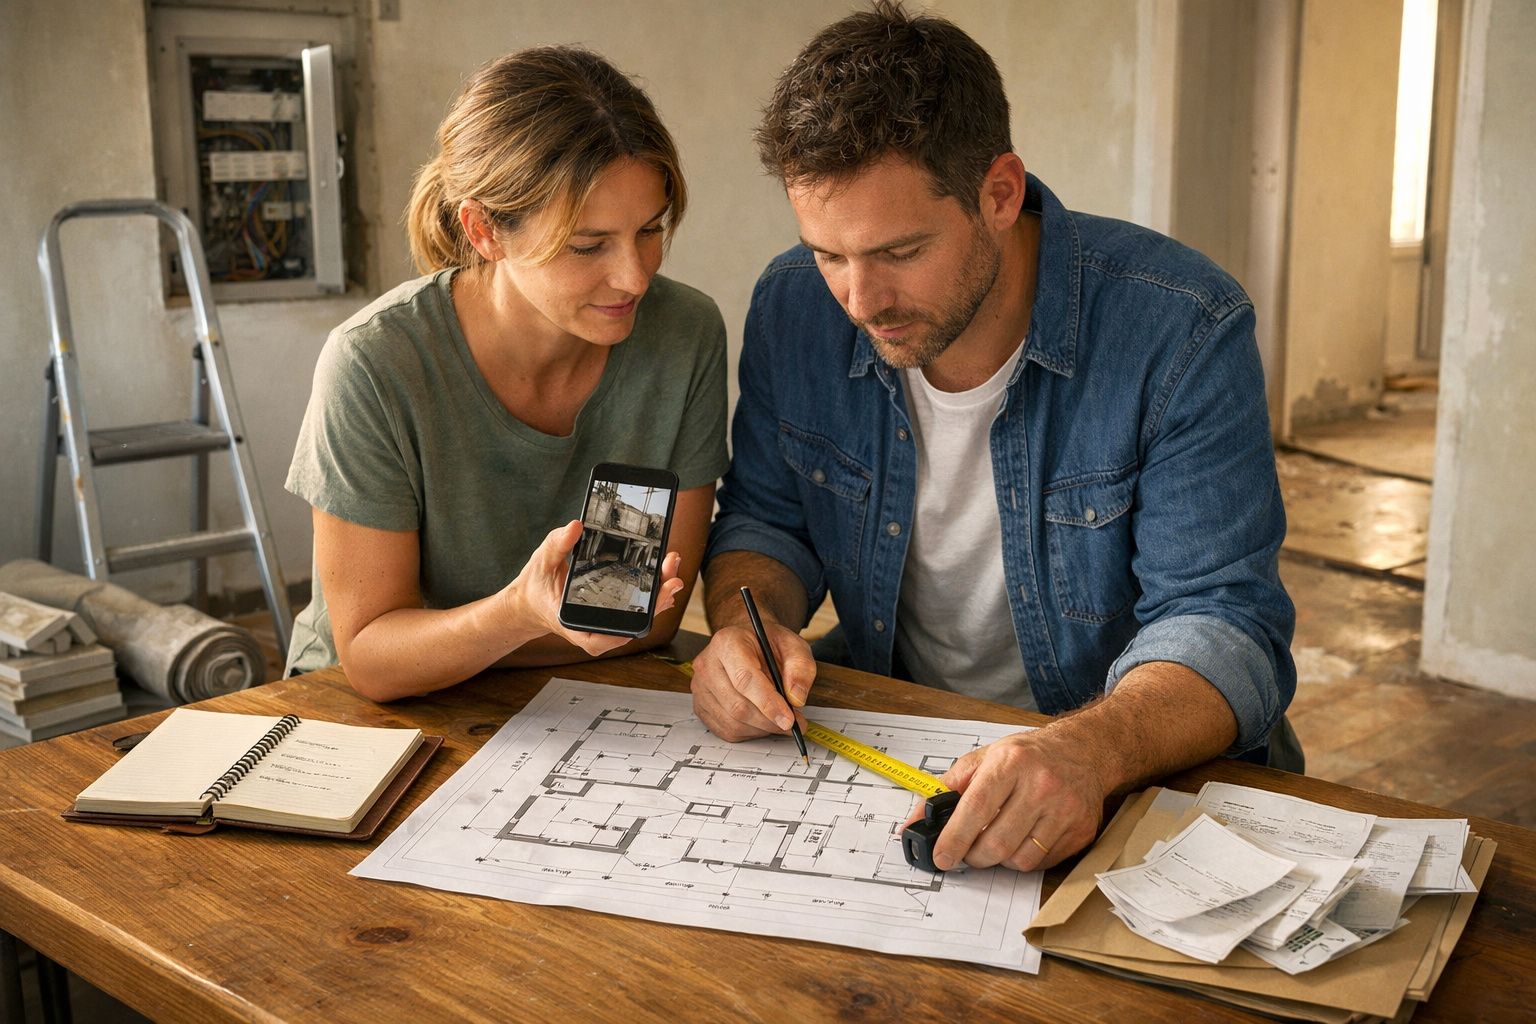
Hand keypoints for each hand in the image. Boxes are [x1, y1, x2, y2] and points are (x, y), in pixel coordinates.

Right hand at [507, 520, 684, 656]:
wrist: (531, 601)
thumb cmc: (537, 584)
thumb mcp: (543, 561)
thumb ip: (558, 544)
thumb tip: (576, 526)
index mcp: (575, 626)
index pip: (608, 635)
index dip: (635, 623)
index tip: (654, 604)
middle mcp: (593, 631)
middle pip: (632, 623)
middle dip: (657, 601)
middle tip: (673, 577)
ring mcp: (604, 626)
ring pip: (638, 618)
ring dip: (658, 595)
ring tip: (673, 571)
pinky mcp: (611, 616)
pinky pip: (635, 611)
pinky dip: (651, 595)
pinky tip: (664, 579)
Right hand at [691, 621, 815, 740]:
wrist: (747, 643)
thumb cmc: (767, 644)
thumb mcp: (793, 646)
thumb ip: (800, 668)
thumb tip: (796, 698)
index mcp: (728, 643)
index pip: (745, 679)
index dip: (768, 703)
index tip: (789, 719)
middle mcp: (708, 664)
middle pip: (738, 706)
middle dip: (770, 720)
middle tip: (794, 722)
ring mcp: (701, 687)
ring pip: (733, 722)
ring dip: (762, 728)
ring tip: (779, 718)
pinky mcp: (700, 706)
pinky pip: (726, 730)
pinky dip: (750, 731)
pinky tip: (762, 719)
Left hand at [902, 725, 1109, 871]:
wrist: (1083, 751)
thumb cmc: (1027, 755)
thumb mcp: (984, 758)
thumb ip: (947, 787)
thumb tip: (915, 820)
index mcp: (1012, 762)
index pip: (976, 808)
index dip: (954, 838)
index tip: (941, 856)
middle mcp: (1042, 785)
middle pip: (997, 842)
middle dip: (974, 855)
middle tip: (967, 852)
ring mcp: (1065, 810)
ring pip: (1019, 859)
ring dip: (999, 859)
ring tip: (997, 840)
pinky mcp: (1080, 831)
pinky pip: (1041, 864)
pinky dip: (1024, 859)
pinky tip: (1022, 839)